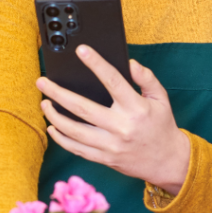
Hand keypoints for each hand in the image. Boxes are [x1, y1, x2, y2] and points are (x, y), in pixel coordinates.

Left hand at [36, 46, 190, 194]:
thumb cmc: (161, 126)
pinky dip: (61, 138)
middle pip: (82, 108)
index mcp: (136, 108)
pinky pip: (77, 149)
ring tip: (44, 103)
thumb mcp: (161, 99)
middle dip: (58, 94)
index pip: (113, 81)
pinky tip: (52, 127)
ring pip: (74, 131)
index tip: (81, 50)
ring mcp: (111, 145)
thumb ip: (146, 79)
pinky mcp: (104, 159)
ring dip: (54, 116)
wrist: (169, 162)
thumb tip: (130, 63)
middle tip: (42, 82)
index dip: (96, 64)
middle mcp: (121, 127)